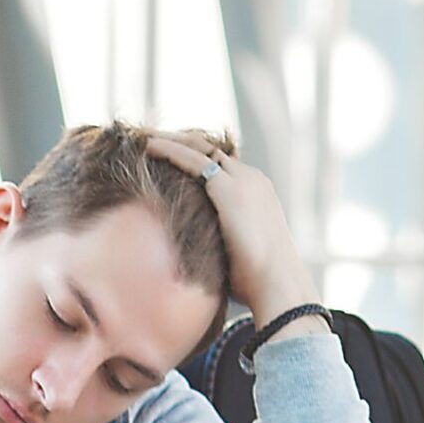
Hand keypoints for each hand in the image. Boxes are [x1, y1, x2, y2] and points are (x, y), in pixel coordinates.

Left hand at [145, 132, 324, 330]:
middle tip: (154, 141)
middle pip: (212, 150)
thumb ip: (220, 245)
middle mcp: (252, 179)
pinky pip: (193, 160)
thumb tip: (197, 261)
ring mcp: (242, 181)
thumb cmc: (257, 282)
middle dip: (183, 142)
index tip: (172, 158)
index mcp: (257, 193)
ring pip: (201, 148)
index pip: (223, 164)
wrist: (276, 284)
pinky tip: (149, 148)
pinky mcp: (228, 189)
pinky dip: (170, 150)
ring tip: (146, 138)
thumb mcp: (238, 254)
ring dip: (172, 141)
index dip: (197, 157)